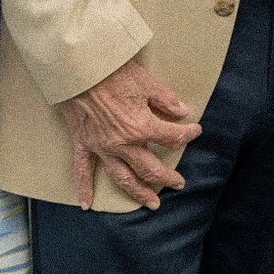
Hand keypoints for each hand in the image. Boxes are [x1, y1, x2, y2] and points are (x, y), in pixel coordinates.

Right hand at [57, 60, 202, 209]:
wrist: (78, 69)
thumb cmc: (112, 72)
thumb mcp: (146, 82)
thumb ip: (165, 100)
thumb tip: (182, 111)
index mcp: (142, 127)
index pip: (172, 137)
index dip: (188, 134)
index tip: (195, 130)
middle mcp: (124, 144)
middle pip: (150, 168)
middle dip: (167, 178)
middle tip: (178, 184)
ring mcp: (102, 147)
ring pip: (123, 177)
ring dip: (139, 192)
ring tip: (152, 204)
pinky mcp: (83, 144)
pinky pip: (83, 170)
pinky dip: (84, 188)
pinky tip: (86, 204)